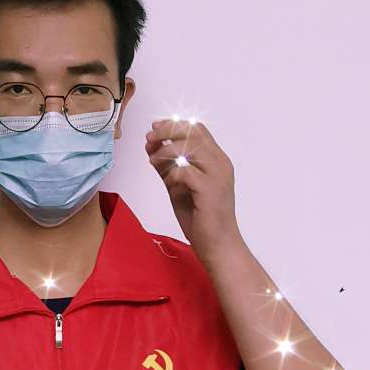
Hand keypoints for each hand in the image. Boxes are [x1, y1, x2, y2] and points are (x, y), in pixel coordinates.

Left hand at [145, 116, 240, 257]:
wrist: (218, 245)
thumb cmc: (202, 219)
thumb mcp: (179, 188)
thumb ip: (169, 168)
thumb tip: (152, 150)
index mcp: (217, 160)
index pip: (197, 129)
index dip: (174, 124)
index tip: (155, 128)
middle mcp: (220, 163)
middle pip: (192, 131)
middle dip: (167, 131)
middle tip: (150, 138)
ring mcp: (217, 175)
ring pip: (188, 146)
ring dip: (165, 151)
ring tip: (153, 160)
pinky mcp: (208, 190)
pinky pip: (184, 171)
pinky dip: (171, 174)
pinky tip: (168, 183)